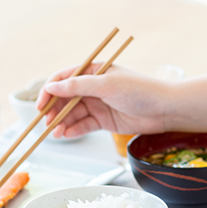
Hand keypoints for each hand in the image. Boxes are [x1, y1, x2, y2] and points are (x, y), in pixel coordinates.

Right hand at [36, 64, 176, 138]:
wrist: (165, 110)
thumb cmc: (140, 90)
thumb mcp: (107, 85)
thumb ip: (78, 86)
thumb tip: (52, 87)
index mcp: (93, 71)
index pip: (63, 78)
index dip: (49, 91)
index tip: (41, 105)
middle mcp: (93, 87)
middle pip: (65, 98)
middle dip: (54, 111)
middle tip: (47, 124)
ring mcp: (98, 104)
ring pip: (73, 114)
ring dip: (62, 123)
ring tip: (56, 134)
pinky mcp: (104, 120)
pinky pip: (83, 125)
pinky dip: (74, 131)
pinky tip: (67, 135)